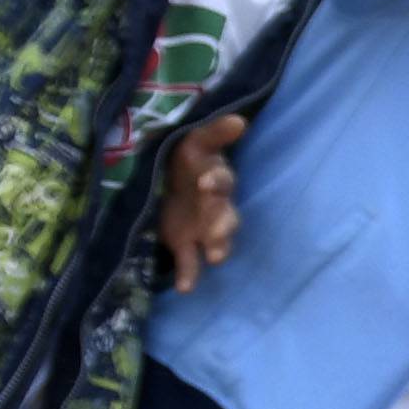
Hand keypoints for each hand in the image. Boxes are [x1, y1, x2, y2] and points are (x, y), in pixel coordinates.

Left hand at [158, 109, 244, 290]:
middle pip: (224, 216)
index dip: (215, 181)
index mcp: (215, 179)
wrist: (169, 180)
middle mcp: (214, 206)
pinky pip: (191, 262)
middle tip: (217, 231)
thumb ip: (215, 132)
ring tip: (216, 257)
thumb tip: (240, 120)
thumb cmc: (186, 160)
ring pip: (217, 240)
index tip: (205, 182)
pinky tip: (185, 288)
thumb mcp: (196, 141)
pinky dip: (189, 276)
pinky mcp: (185, 244)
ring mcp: (202, 228)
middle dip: (222, 223)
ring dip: (218, 247)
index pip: (221, 180)